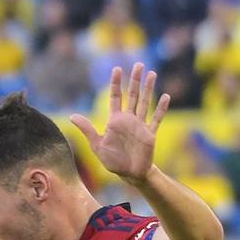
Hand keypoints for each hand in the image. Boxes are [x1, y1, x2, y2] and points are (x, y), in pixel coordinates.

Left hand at [71, 62, 169, 183]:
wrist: (130, 174)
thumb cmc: (113, 161)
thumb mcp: (97, 145)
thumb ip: (87, 129)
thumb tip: (72, 116)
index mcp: (115, 120)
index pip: (116, 97)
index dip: (116, 83)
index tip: (117, 68)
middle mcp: (129, 120)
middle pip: (133, 95)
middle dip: (135, 80)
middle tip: (139, 64)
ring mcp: (140, 125)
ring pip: (145, 103)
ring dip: (149, 89)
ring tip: (152, 74)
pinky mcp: (150, 134)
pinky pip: (156, 119)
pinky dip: (161, 109)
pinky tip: (166, 96)